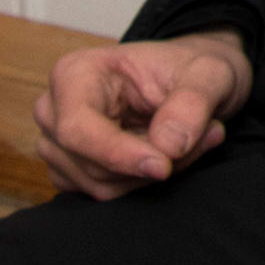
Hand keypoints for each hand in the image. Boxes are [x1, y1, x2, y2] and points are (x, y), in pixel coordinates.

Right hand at [35, 30, 251, 197]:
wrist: (190, 80)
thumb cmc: (190, 70)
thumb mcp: (209, 72)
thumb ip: (192, 102)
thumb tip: (167, 146)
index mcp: (74, 73)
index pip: (78, 130)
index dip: (119, 154)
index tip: (163, 166)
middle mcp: (55, 111)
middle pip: (92, 163)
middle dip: (153, 161)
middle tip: (207, 136)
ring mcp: (57, 144)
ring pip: (102, 185)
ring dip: (154, 173)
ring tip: (196, 140)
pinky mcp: (71, 171)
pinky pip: (106, 193)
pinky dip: (144, 182)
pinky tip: (170, 155)